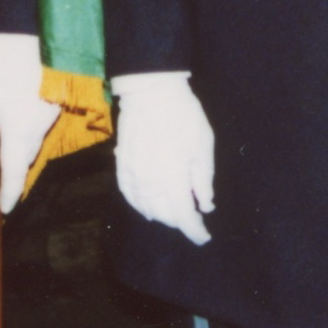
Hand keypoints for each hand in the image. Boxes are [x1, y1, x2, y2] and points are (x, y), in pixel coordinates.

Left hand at [0, 32, 58, 215]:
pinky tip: (19, 109)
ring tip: (9, 144)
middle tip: (5, 180)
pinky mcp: (57, 90)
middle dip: (17, 168)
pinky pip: (41, 115)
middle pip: (28, 154)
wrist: (33, 25)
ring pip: (36, 133)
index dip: (10, 193)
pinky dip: (31, 121)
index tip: (7, 209)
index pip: (15, 173)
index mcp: (20, 131)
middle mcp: (40, 124)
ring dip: (24, 142)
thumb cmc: (1, 61)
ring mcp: (52, 107)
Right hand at [112, 72, 214, 245]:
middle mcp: (149, 183)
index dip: (195, 231)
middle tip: (194, 217)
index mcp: (172, 179)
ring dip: (161, 215)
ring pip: (145, 208)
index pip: (183, 216)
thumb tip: (205, 205)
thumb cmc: (183, 115)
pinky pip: (128, 195)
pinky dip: (139, 204)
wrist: (150, 91)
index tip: (204, 236)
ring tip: (174, 212)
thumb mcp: (202, 145)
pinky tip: (148, 205)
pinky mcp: (121, 165)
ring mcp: (132, 174)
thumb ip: (203, 179)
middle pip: (164, 216)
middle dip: (180, 221)